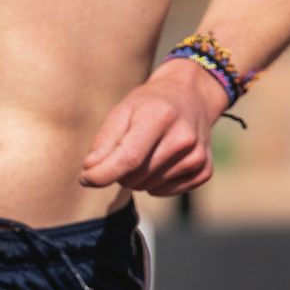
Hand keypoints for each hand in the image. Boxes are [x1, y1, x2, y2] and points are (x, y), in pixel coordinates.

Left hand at [80, 58, 224, 194]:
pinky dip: (154, 184)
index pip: (129, 158)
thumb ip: (104, 141)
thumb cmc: (149, 104)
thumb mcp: (122, 111)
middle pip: (136, 175)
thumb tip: (90, 172)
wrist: (191, 97)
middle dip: (118, 171)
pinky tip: (158, 163)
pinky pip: (166, 192)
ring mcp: (197, 156)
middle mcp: (183, 139)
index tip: (84, 179)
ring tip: (144, 152)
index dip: (103, 174)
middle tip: (122, 151)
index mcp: (159, 117)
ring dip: (136, 177)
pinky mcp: (204, 170)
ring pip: (149, 186)